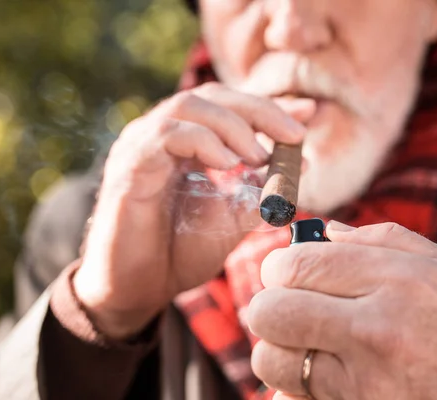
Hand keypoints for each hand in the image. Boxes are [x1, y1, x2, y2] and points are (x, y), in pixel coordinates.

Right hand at [73, 82, 315, 338]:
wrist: (138, 291)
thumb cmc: (180, 252)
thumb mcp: (233, 217)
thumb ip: (262, 189)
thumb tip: (301, 165)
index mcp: (184, 142)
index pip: (229, 106)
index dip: (270, 106)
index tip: (307, 113)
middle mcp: (160, 135)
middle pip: (213, 96)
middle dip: (260, 110)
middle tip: (295, 134)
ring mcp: (141, 146)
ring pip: (189, 105)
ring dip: (234, 125)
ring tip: (260, 155)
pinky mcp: (129, 166)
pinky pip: (167, 134)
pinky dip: (205, 141)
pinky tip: (229, 164)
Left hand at [248, 222, 436, 399]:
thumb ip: (383, 240)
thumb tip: (325, 231)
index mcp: (396, 283)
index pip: (298, 265)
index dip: (279, 266)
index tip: (284, 272)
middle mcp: (376, 331)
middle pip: (270, 311)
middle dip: (267, 305)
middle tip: (286, 304)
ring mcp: (364, 381)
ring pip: (273, 360)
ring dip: (278, 348)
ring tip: (304, 341)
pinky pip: (294, 397)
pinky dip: (296, 384)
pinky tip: (322, 373)